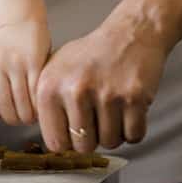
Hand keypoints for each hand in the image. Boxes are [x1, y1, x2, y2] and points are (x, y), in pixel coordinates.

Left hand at [0, 18, 49, 124]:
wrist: (21, 22)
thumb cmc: (6, 48)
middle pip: (5, 106)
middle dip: (15, 119)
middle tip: (21, 119)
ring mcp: (15, 63)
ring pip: (22, 104)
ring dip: (29, 116)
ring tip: (32, 115)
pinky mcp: (34, 63)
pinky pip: (36, 94)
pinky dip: (39, 106)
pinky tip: (41, 105)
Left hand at [36, 17, 166, 153]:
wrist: (128, 35)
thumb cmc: (90, 55)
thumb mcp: (55, 70)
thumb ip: (47, 103)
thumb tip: (51, 140)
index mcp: (49, 86)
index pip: (55, 141)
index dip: (67, 143)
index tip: (73, 137)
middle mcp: (74, 91)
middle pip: (83, 147)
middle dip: (92, 140)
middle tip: (96, 121)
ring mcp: (106, 95)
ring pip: (110, 143)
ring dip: (113, 134)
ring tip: (111, 112)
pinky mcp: (134, 98)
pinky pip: (133, 136)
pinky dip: (132, 130)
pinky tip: (127, 112)